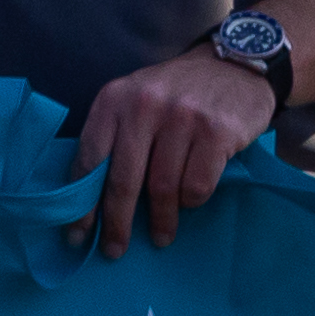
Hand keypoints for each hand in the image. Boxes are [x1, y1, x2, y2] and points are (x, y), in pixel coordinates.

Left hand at [77, 43, 282, 243]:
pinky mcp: (217, 130)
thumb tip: (93, 203)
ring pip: (162, 188)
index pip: (89, 159)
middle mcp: (145, 103)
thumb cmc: (177, 95)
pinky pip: (196, 187)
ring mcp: (183, 116)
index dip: (82, 204)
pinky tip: (191, 200)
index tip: (79, 235)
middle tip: (115, 250)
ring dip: (161, 220)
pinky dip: (192, 201)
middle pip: (123, 180)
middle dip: (116, 223)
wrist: (235, 64)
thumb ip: (114, 140)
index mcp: (115, 98)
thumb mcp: (136, 102)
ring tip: (162, 235)